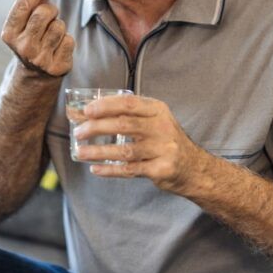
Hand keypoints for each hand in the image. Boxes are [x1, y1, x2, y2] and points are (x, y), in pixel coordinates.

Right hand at [1, 0, 74, 77]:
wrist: (36, 74)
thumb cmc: (33, 36)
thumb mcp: (27, 20)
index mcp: (9, 33)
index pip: (24, 4)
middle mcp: (22, 47)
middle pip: (44, 12)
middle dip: (51, 10)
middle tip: (49, 19)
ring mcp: (38, 59)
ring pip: (59, 26)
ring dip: (59, 26)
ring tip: (52, 36)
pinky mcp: (55, 67)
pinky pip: (69, 40)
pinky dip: (67, 41)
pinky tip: (58, 47)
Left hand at [73, 95, 208, 193]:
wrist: (194, 167)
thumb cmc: (165, 140)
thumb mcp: (153, 121)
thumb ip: (126, 116)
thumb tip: (87, 113)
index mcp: (157, 110)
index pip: (129, 103)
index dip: (106, 105)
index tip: (86, 110)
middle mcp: (162, 127)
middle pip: (124, 125)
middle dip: (97, 127)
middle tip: (78, 132)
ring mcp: (163, 149)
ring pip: (125, 150)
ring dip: (99, 151)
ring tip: (80, 152)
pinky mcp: (161, 170)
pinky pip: (130, 170)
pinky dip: (110, 170)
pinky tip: (95, 169)